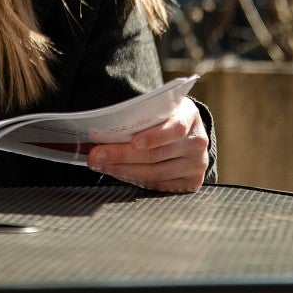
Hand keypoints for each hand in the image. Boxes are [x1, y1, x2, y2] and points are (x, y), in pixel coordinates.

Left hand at [87, 97, 208, 192]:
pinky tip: (116, 171)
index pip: (175, 128)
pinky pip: (157, 184)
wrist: (188, 133)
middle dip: (122, 155)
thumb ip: (140, 116)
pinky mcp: (191, 183)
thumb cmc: (166, 117)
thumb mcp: (159, 108)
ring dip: (122, 169)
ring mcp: (196, 165)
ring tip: (99, 164)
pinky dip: (133, 178)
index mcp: (189, 116)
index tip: (133, 142)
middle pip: (157, 155)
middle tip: (96, 154)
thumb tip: (101, 127)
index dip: (154, 137)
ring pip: (154, 173)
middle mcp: (197, 142)